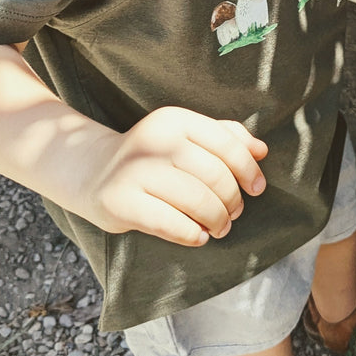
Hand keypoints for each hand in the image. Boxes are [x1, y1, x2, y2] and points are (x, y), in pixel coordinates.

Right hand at [75, 106, 269, 246]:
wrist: (93, 171)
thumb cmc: (153, 157)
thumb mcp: (185, 136)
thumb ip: (225, 136)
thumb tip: (262, 150)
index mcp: (174, 120)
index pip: (226, 144)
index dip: (248, 169)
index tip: (256, 188)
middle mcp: (154, 142)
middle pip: (215, 176)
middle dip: (233, 200)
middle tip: (233, 213)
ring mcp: (134, 171)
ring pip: (197, 201)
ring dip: (218, 220)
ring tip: (220, 227)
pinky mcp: (120, 202)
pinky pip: (171, 224)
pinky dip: (194, 234)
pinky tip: (199, 236)